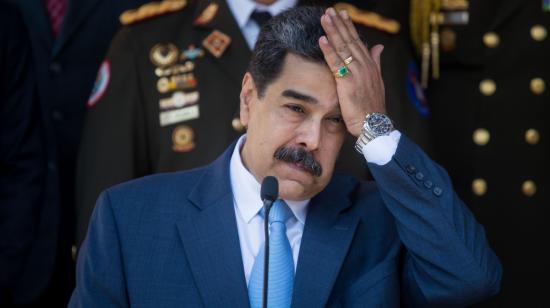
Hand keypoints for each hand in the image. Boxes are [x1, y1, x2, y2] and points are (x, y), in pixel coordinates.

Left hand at [319, 7, 385, 136]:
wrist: (374, 125)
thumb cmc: (372, 107)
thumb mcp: (377, 82)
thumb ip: (376, 62)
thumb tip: (378, 47)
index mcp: (370, 65)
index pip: (358, 41)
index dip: (349, 27)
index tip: (342, 14)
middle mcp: (364, 66)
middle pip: (349, 40)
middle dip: (339, 24)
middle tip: (330, 11)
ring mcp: (356, 73)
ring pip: (342, 48)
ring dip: (333, 31)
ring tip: (325, 18)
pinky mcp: (348, 83)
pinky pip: (336, 63)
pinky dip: (328, 50)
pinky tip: (322, 39)